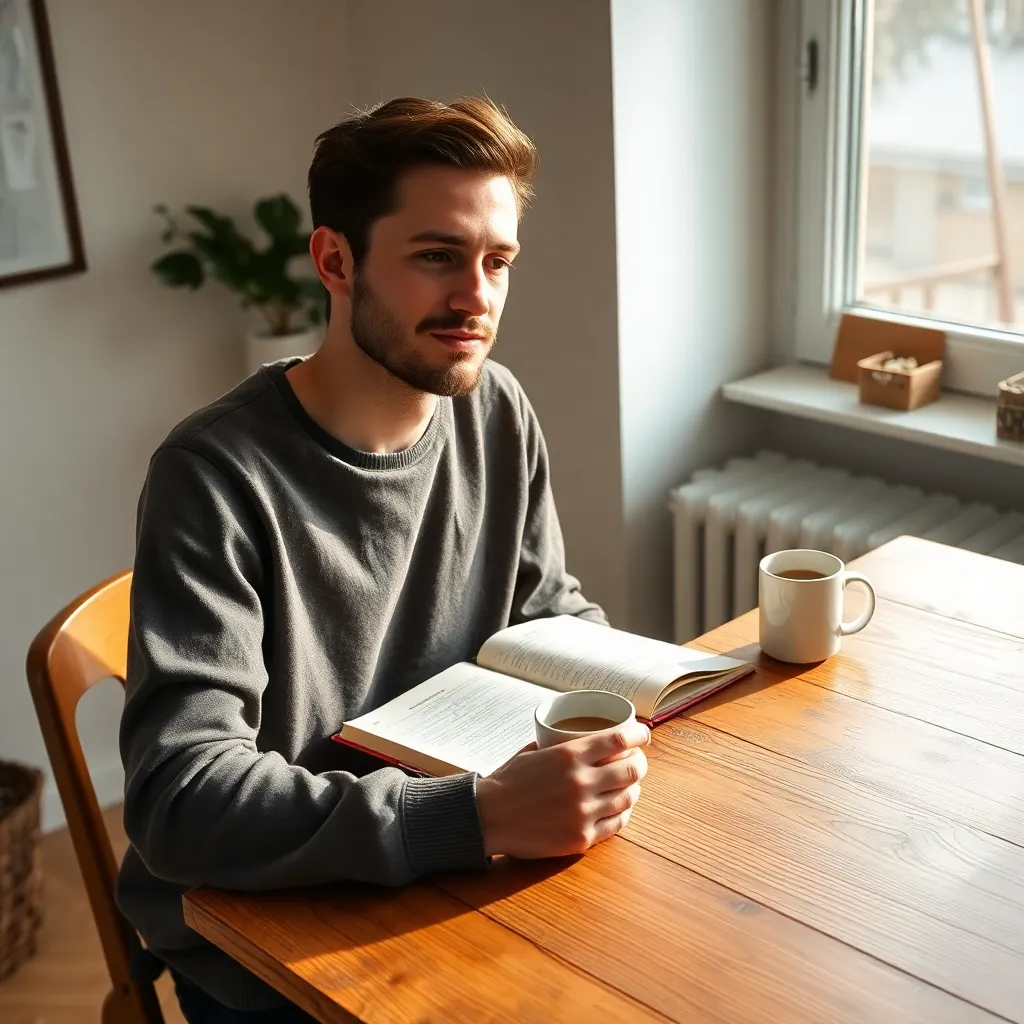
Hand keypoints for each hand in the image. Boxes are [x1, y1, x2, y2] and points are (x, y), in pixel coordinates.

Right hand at [475, 721, 650, 858]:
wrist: (488, 817)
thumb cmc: (508, 782)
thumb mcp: (533, 751)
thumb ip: (562, 745)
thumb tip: (585, 736)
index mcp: (569, 755)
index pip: (619, 740)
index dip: (638, 735)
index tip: (643, 733)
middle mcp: (580, 783)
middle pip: (632, 770)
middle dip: (640, 763)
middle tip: (638, 761)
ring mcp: (583, 813)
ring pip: (628, 798)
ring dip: (633, 789)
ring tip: (629, 785)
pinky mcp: (581, 838)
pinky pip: (616, 824)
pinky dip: (622, 813)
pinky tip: (619, 808)